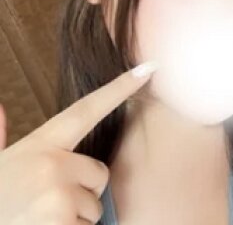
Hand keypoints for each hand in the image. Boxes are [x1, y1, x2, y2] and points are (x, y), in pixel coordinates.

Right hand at [0, 61, 157, 224]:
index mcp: (39, 146)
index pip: (88, 109)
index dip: (121, 87)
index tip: (149, 68)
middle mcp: (52, 165)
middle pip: (99, 174)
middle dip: (83, 192)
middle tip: (47, 205)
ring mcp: (57, 195)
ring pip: (94, 206)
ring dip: (75, 218)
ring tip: (41, 222)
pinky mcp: (61, 223)